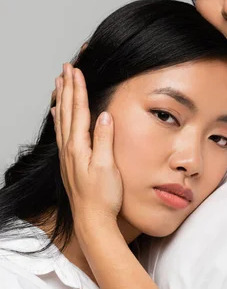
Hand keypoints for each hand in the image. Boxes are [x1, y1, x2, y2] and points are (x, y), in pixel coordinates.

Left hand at [53, 63, 122, 223]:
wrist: (92, 220)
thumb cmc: (103, 197)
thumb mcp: (106, 167)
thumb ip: (104, 140)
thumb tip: (104, 115)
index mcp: (79, 146)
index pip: (78, 111)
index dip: (78, 89)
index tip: (76, 70)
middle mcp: (69, 148)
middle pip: (67, 111)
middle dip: (68, 87)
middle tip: (66, 68)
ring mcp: (68, 155)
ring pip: (62, 120)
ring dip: (62, 99)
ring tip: (59, 83)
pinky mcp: (69, 162)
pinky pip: (61, 132)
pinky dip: (59, 118)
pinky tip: (58, 113)